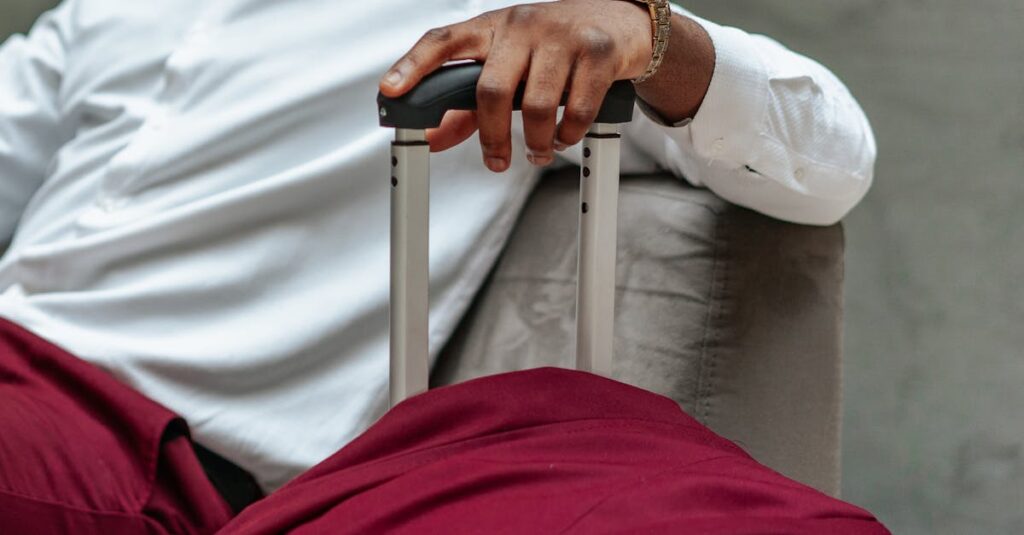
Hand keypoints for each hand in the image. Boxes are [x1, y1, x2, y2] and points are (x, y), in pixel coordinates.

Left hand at [379, 0, 653, 171]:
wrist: (620, 22)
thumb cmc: (554, 46)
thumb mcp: (509, 64)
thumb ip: (469, 103)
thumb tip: (434, 138)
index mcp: (492, 27)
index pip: (443, 41)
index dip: (412, 66)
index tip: (390, 93)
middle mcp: (522, 25)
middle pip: (491, 88)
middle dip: (492, 136)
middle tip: (497, 161)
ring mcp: (561, 36)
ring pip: (537, 105)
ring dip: (537, 141)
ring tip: (540, 151)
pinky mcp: (597, 52)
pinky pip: (577, 109)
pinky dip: (569, 134)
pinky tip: (565, 136)